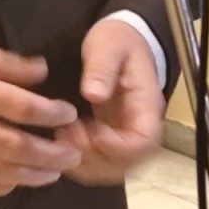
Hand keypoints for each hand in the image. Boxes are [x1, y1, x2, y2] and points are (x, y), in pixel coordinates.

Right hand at [0, 41, 80, 196]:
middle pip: (14, 146)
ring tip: (55, 173)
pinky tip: (18, 182)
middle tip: (73, 153)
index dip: (49, 113)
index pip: (19, 106)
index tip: (69, 113)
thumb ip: (4, 62)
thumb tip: (42, 71)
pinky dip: (0, 188)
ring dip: (32, 175)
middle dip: (49, 153)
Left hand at [55, 19, 163, 184]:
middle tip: (66, 136)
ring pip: (115, 167)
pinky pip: (103, 160)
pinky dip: (83, 158)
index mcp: (147, 104)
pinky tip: (65, 137)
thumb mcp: (108, 45)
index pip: (144, 141)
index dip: (117, 147)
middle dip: (96, 158)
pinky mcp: (113, 135)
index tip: (88, 133)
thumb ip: (102, 68)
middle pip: (129, 163)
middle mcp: (141, 125)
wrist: (122, 40)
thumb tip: (94, 94)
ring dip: (87, 162)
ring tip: (62, 137)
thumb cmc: (117, 41)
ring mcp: (127, 133)